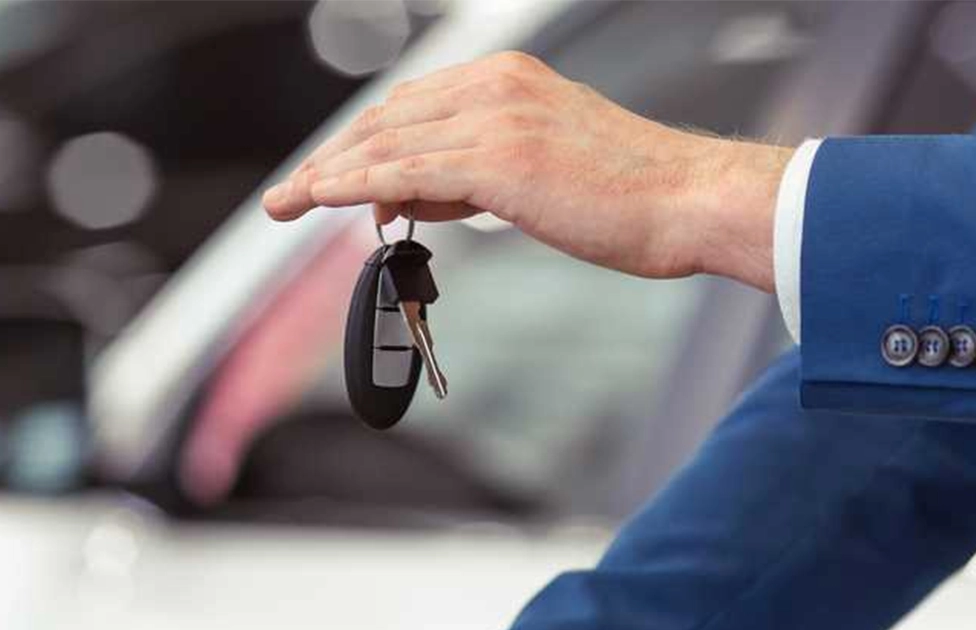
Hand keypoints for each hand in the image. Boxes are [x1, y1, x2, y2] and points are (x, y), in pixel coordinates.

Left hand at [262, 51, 790, 288]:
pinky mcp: (496, 160)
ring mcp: (495, 119)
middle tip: (289, 194)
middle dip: (332, 158)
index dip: (361, 143)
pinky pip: (403, 171)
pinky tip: (322, 199)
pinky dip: (353, 185)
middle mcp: (496, 86)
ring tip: (287, 202)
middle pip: (388, 119)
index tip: (326, 174)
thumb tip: (410, 197)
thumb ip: (473, 177)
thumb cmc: (632, 197)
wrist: (688, 202)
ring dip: (328, 174)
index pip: (412, 107)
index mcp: (510, 80)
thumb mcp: (541, 174)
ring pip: (386, 143)